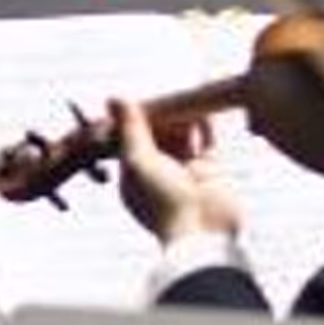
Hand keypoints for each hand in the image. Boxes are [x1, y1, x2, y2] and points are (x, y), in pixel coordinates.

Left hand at [107, 98, 242, 244]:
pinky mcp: (210, 170)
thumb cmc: (164, 203)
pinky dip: (204, 123)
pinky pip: (206, 140)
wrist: (204, 232)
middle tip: (162, 92)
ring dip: (181, 116)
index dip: (133, 120)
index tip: (136, 98)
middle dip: (160, 116)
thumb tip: (114, 97)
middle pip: (157, 136)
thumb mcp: (139, 160)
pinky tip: (202, 106)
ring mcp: (185, 172)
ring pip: (181, 136)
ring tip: (182, 94)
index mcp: (134, 177)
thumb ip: (130, 127)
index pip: (130, 141)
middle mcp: (159, 174)